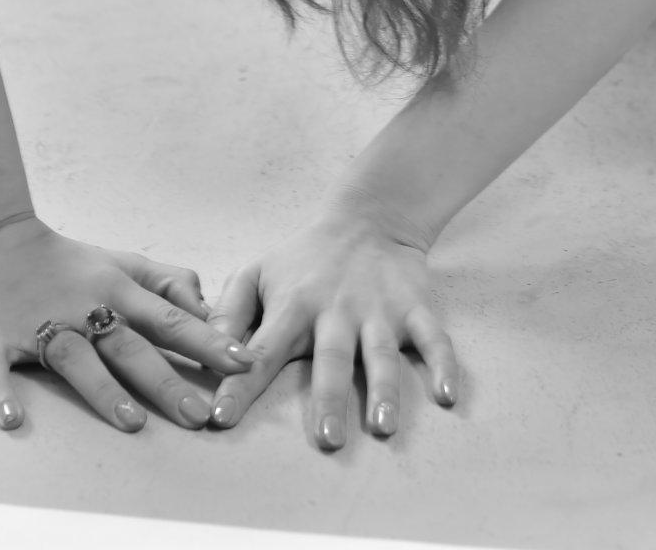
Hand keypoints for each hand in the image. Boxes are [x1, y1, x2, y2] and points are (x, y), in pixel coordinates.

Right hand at [0, 213, 260, 431]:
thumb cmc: (65, 261)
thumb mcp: (120, 262)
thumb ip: (165, 283)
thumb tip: (210, 310)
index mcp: (116, 290)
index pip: (170, 318)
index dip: (207, 341)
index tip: (241, 363)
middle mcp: (84, 308)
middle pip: (130, 346)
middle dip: (166, 380)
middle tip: (198, 415)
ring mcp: (38, 323)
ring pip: (75, 358)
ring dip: (102, 390)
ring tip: (130, 422)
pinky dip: (3, 393)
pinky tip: (13, 420)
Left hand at [203, 205, 459, 449]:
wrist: (369, 216)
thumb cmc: (303, 258)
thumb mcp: (256, 271)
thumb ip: (228, 311)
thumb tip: (208, 355)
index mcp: (293, 305)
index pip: (261, 350)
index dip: (239, 383)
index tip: (220, 418)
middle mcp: (336, 310)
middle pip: (332, 358)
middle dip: (330, 397)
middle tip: (328, 439)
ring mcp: (379, 310)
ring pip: (381, 352)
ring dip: (385, 389)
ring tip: (384, 426)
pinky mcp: (414, 308)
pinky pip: (433, 338)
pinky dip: (443, 365)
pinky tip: (446, 395)